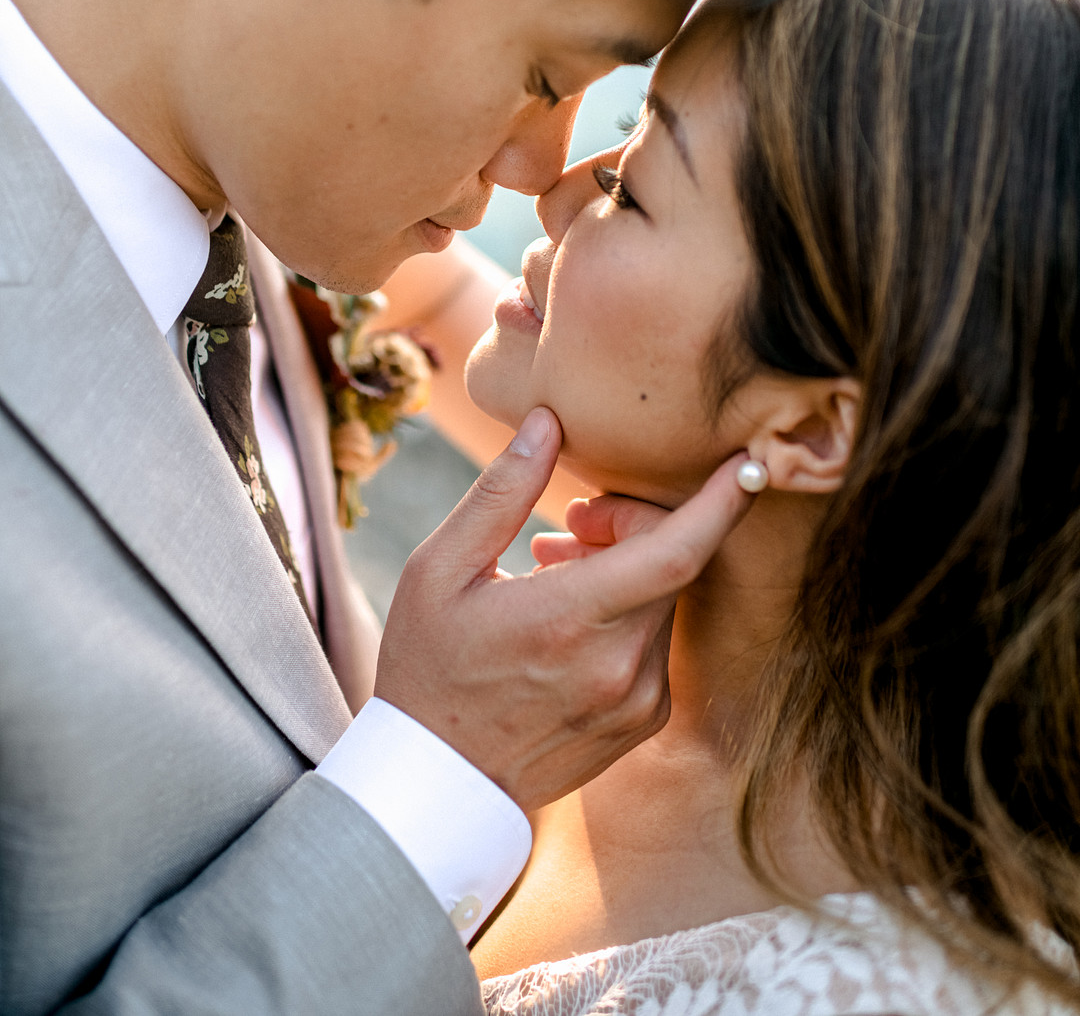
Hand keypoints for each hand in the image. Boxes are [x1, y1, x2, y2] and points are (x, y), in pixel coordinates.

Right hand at [374, 409, 753, 809]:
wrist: (436, 785)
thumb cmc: (426, 668)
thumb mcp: (440, 570)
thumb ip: (502, 493)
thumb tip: (548, 422)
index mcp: (569, 621)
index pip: (675, 552)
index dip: (721, 503)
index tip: (750, 463)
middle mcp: (619, 666)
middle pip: (670, 560)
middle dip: (631, 523)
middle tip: (568, 524)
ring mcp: (638, 700)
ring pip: (665, 597)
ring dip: (628, 567)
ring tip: (554, 569)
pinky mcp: (644, 720)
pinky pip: (658, 639)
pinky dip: (629, 610)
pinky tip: (571, 616)